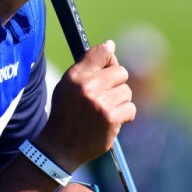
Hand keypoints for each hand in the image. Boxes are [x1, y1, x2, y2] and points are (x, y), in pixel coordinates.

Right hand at [38, 40, 134, 170]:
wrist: (60, 146)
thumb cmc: (66, 112)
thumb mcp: (68, 84)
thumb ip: (88, 65)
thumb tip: (111, 45)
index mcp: (75, 75)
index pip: (102, 52)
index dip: (110, 59)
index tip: (108, 66)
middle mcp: (87, 87)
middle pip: (120, 72)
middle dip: (117, 83)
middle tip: (106, 94)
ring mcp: (100, 103)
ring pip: (126, 91)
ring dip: (120, 101)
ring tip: (106, 109)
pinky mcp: (111, 119)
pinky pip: (130, 109)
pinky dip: (124, 115)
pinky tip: (112, 120)